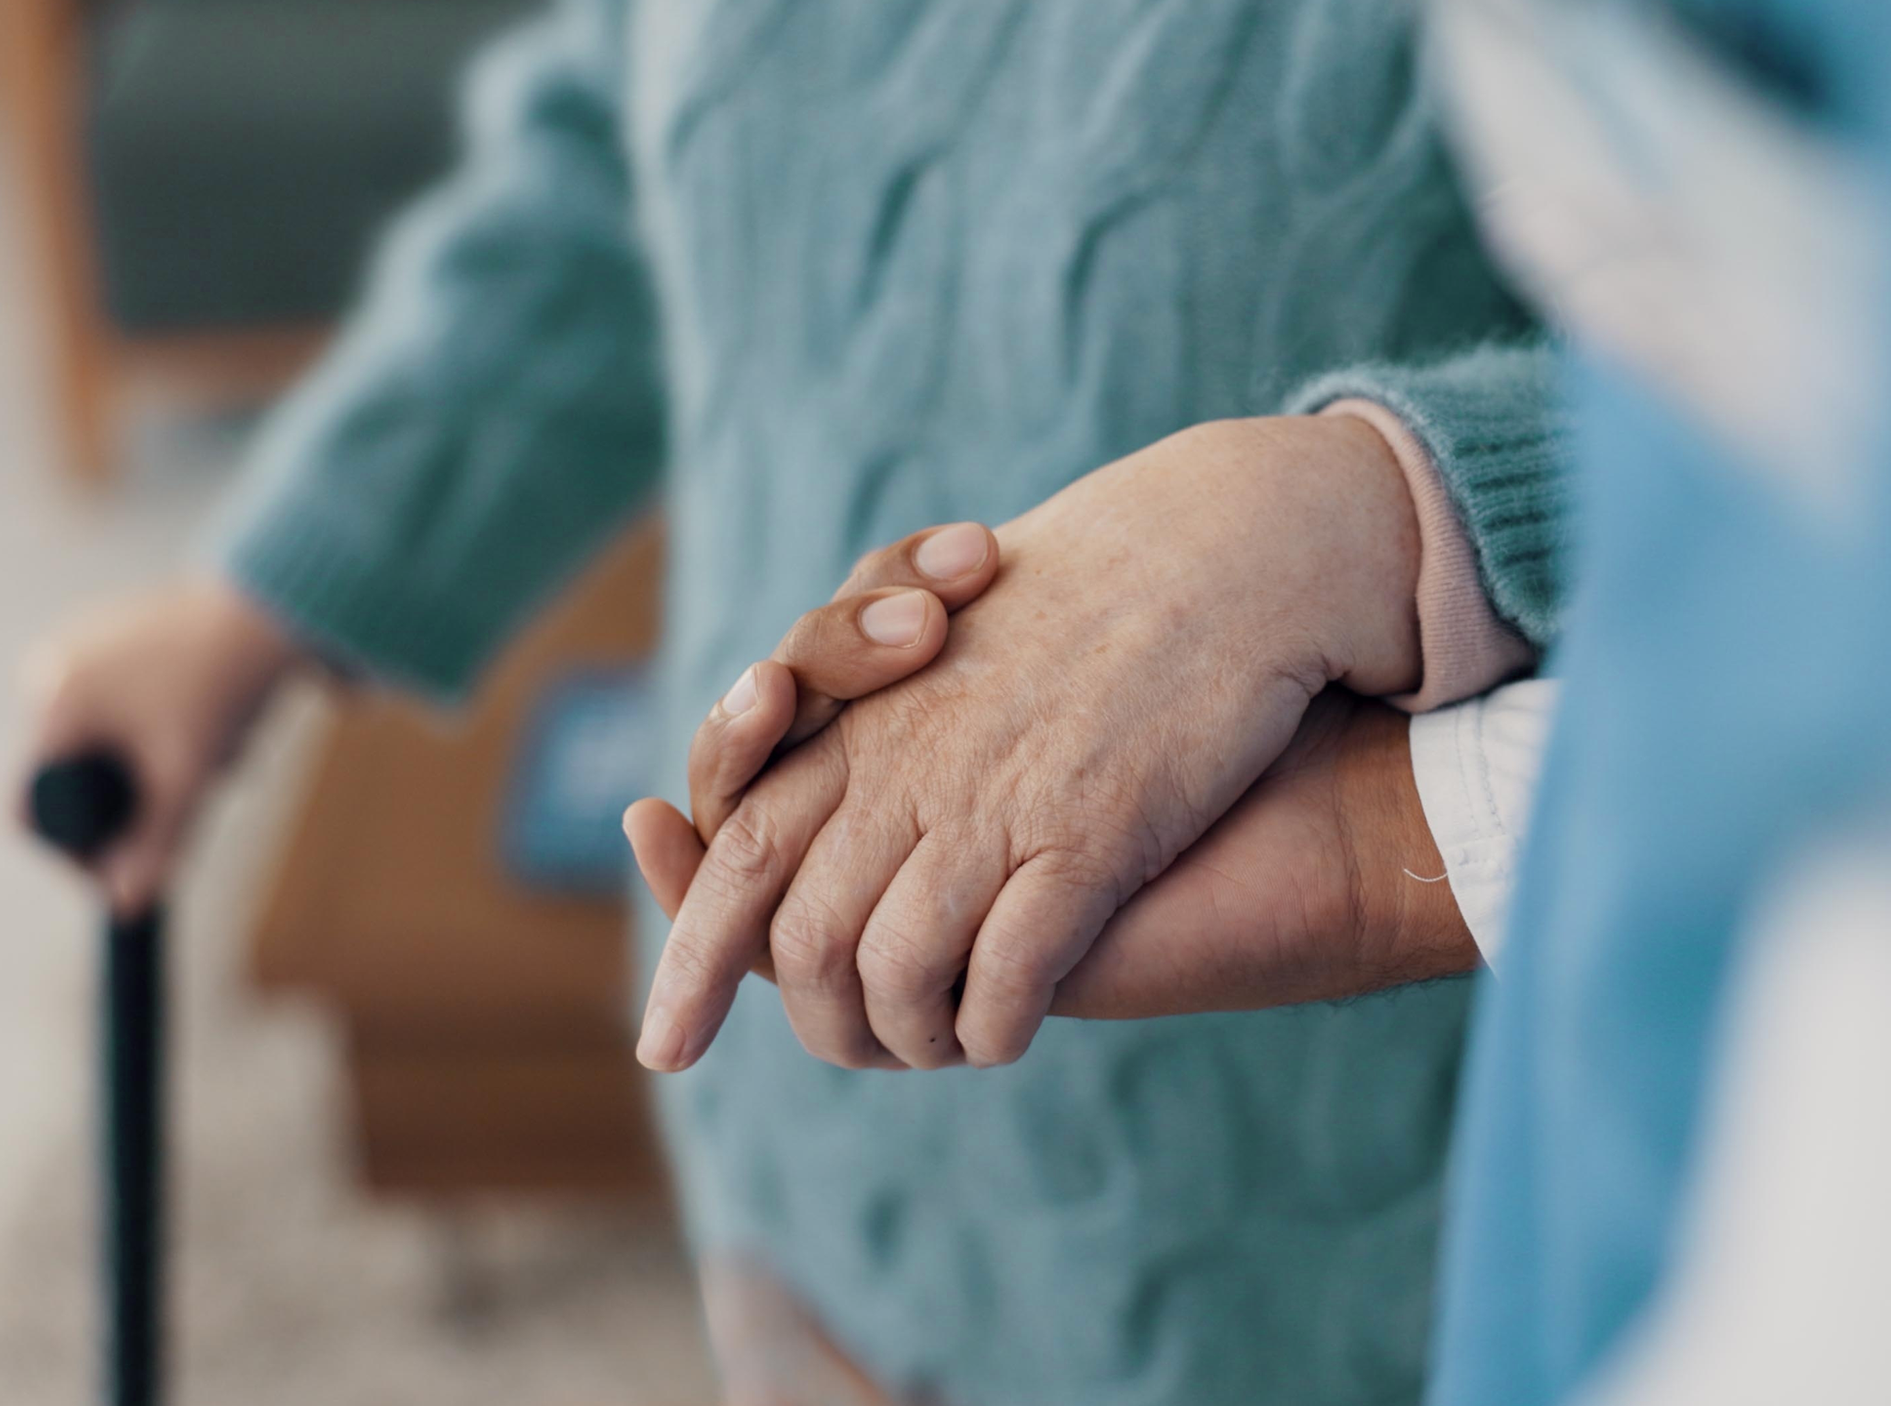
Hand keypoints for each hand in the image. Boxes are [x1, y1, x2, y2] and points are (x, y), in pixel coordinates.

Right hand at [17, 577, 302, 913]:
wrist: (279, 606)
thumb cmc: (227, 688)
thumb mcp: (189, 778)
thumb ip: (155, 846)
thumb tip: (124, 907)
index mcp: (56, 705)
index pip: (34, 808)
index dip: (72, 854)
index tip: (120, 874)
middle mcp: (53, 671)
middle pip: (78, 779)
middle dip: (138, 799)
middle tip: (205, 785)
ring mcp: (82, 648)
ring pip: (108, 746)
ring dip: (161, 763)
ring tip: (223, 742)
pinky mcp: (115, 634)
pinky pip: (125, 706)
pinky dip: (165, 726)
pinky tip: (215, 711)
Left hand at [636, 415, 1424, 1071]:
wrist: (1224, 548)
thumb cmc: (1093, 592)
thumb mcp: (951, 635)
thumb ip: (877, 721)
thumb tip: (823, 798)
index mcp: (864, 714)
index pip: (743, 845)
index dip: (695, 956)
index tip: (666, 1048)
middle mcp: (908, 761)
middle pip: (801, 931)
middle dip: (810, 1024)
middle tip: (854, 1053)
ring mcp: (995, 798)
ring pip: (897, 968)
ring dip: (911, 1036)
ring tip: (941, 1045)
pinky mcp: (1089, 831)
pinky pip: (1008, 971)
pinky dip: (995, 1026)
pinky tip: (1008, 1031)